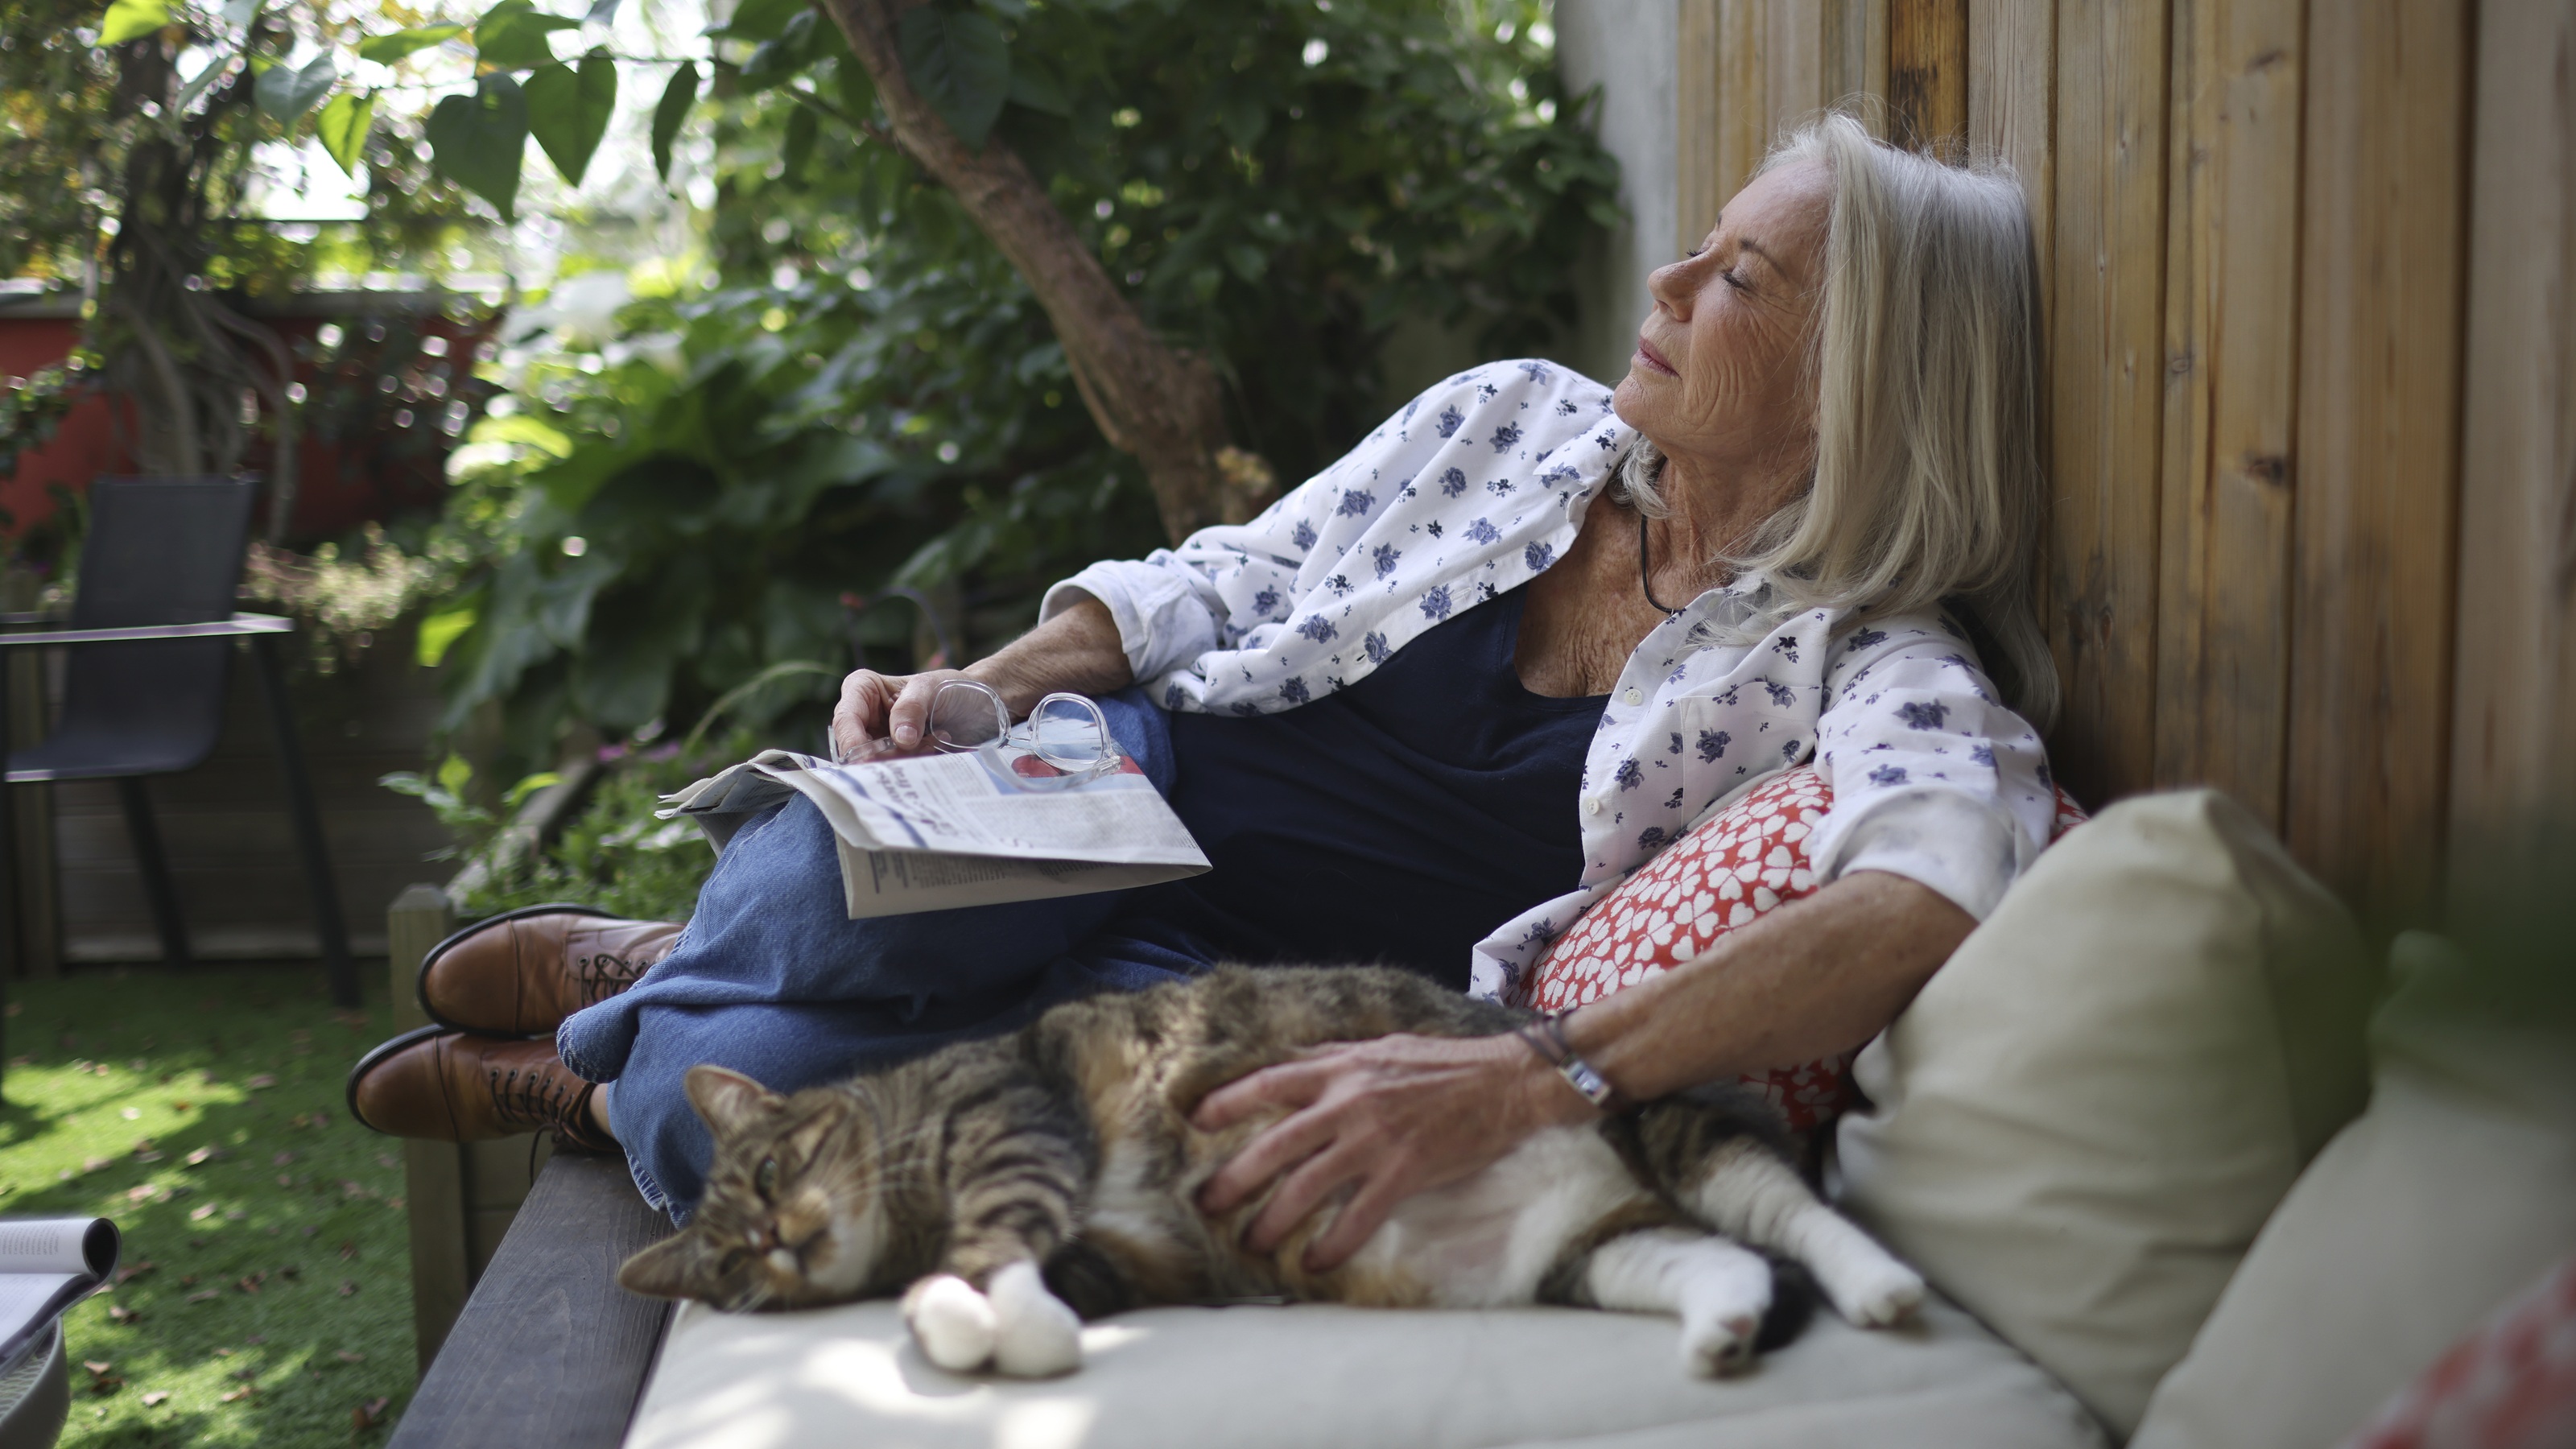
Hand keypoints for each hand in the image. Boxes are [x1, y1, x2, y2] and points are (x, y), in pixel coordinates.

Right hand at [829, 667, 975, 762]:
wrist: (978, 705)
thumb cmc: (951, 688)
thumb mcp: (931, 689)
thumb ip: (912, 708)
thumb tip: (900, 739)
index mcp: (861, 689)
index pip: (846, 720)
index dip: (854, 743)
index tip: (872, 760)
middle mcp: (863, 716)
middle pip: (856, 749)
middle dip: (882, 758)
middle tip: (916, 752)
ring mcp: (877, 740)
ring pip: (874, 764)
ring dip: (902, 763)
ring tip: (932, 745)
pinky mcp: (894, 758)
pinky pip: (893, 772)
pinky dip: (911, 768)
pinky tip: (934, 752)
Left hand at [1191, 1033, 1594, 1271]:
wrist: (1507, 1082)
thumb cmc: (1444, 1063)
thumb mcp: (1380, 1047)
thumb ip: (1333, 1059)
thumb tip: (1288, 1064)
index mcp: (1340, 1068)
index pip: (1268, 1082)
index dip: (1226, 1101)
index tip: (1193, 1120)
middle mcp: (1349, 1102)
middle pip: (1275, 1144)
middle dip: (1234, 1178)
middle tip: (1207, 1204)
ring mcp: (1376, 1139)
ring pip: (1308, 1187)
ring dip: (1274, 1220)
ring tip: (1253, 1243)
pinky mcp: (1405, 1172)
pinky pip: (1358, 1217)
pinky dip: (1333, 1244)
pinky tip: (1316, 1262)